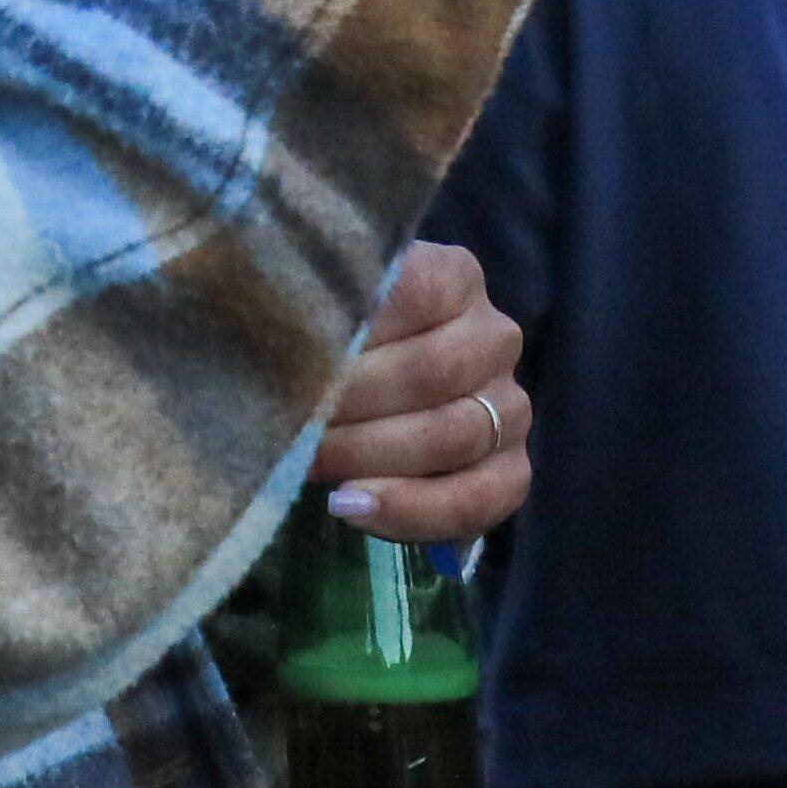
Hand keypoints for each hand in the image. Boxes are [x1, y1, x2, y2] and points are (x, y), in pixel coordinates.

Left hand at [311, 239, 529, 545]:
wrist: (353, 397)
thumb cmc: (323, 341)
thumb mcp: (310, 308)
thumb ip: (302, 305)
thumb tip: (277, 313)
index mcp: (456, 277)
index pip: (413, 296)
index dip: (348, 329)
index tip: (286, 354)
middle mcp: (494, 336)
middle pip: (433, 371)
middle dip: (349, 401)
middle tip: (285, 419)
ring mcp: (509, 406)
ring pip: (454, 435)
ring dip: (369, 455)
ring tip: (307, 461)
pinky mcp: (509, 470)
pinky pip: (477, 500)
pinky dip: (409, 510)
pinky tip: (350, 507)